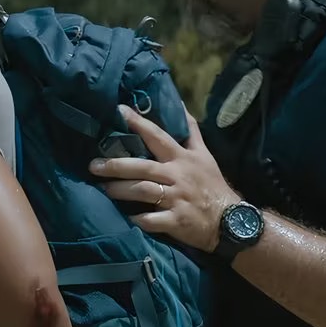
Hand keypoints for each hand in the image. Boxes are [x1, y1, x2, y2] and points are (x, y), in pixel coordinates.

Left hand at [88, 105, 239, 252]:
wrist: (231, 221)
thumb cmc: (212, 185)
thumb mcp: (205, 155)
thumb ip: (191, 131)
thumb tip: (180, 105)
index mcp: (182, 158)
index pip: (158, 136)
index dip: (138, 123)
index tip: (118, 111)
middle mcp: (177, 176)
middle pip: (143, 166)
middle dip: (117, 165)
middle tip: (93, 165)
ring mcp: (176, 199)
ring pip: (143, 191)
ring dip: (120, 190)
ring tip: (103, 189)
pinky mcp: (176, 221)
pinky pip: (151, 221)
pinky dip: (137, 220)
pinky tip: (125, 219)